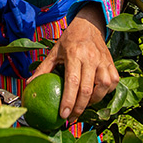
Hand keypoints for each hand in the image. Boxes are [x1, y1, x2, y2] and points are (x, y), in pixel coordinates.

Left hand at [32, 4, 119, 122]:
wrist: (89, 24)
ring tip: (83, 106)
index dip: (68, 101)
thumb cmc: (70, 40)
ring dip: (94, 101)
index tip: (63, 115)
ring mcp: (103, 61)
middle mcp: (91, 58)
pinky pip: (113, 82)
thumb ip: (43, 68)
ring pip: (103, 87)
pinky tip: (96, 96)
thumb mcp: (54, 52)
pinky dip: (106, 92)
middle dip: (79, 107)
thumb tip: (29, 84)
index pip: (72, 82)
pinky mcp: (112, 63)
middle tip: (71, 118)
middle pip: (88, 89)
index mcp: (75, 54)